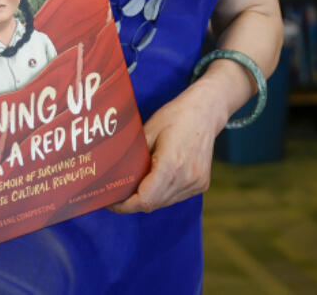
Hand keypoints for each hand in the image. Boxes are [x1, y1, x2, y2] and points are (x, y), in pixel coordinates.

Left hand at [107, 82, 224, 213]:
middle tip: (117, 194)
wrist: (206, 111)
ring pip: (164, 202)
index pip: (144, 199)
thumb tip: (114, 177)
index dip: (125, 205)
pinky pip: (176, 196)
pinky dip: (162, 193)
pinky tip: (155, 180)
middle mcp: (186, 178)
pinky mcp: (202, 184)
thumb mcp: (147, 131)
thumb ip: (133, 158)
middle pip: (153, 203)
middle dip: (133, 202)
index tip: (110, 201)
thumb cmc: (175, 116)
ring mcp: (196, 183)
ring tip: (134, 187)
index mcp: (172, 164)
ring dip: (148, 198)